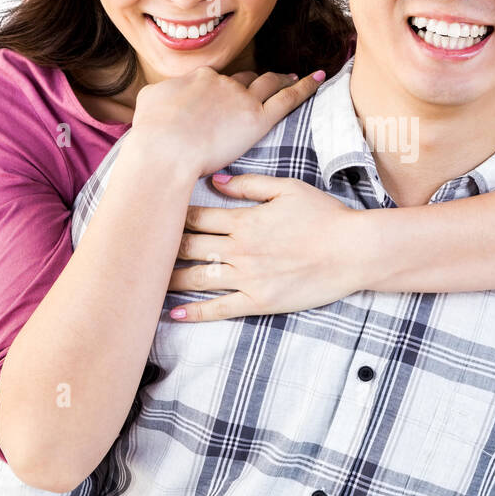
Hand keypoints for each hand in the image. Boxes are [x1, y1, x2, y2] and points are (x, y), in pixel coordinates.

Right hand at [125, 68, 325, 179]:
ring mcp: (241, 98)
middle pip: (242, 80)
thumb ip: (162, 96)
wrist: (164, 149)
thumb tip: (164, 97)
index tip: (225, 94)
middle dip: (252, 81)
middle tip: (264, 81)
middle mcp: (221, 82)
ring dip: (280, 78)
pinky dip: (305, 87)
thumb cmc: (152, 133)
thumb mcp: (149, 103)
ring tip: (290, 77)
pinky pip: (288, 98)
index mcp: (197, 78)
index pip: (214, 81)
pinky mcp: (258, 118)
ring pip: (267, 83)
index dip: (222, 87)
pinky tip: (318, 79)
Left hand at [165, 173, 371, 320]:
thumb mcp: (288, 188)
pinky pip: (220, 308)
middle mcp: (240, 250)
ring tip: (147, 282)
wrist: (353, 250)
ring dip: (169, 280)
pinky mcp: (259, 302)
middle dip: (163, 247)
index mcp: (244, 220)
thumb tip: (215, 181)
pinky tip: (173, 314)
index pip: (195, 217)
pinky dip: (194, 312)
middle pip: (189, 247)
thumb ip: (248, 184)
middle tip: (141, 249)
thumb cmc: (325, 215)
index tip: (155, 216)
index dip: (172, 216)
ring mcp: (248, 278)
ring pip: (197, 279)